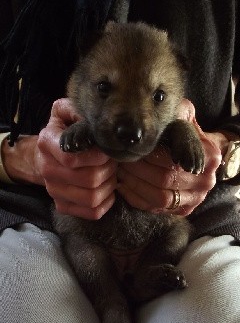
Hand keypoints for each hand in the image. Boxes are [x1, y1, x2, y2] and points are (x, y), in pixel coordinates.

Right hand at [37, 98, 116, 218]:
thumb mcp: (64, 113)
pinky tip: (107, 190)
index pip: (72, 158)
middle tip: (111, 161)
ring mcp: (54, 191)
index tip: (106, 150)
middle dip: (109, 169)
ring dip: (109, 186)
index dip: (97, 156)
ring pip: (93, 198)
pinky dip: (107, 202)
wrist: (45, 156)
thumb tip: (91, 115)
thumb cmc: (62, 133)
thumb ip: (75, 109)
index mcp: (47, 143)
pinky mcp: (62, 206)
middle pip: (89, 179)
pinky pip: (93, 212)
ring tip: (109, 174)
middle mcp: (47, 169)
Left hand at [117, 99, 222, 215]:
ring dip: (135, 186)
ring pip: (159, 198)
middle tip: (120, 161)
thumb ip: (177, 113)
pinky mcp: (183, 209)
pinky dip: (137, 199)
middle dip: (137, 171)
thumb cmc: (187, 134)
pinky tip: (125, 187)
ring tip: (121, 173)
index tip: (131, 150)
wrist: (202, 156)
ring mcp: (195, 198)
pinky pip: (156, 209)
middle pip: (163, 181)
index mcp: (208, 156)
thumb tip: (163, 109)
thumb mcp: (185, 118)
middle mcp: (205, 181)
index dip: (147, 157)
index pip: (170, 162)